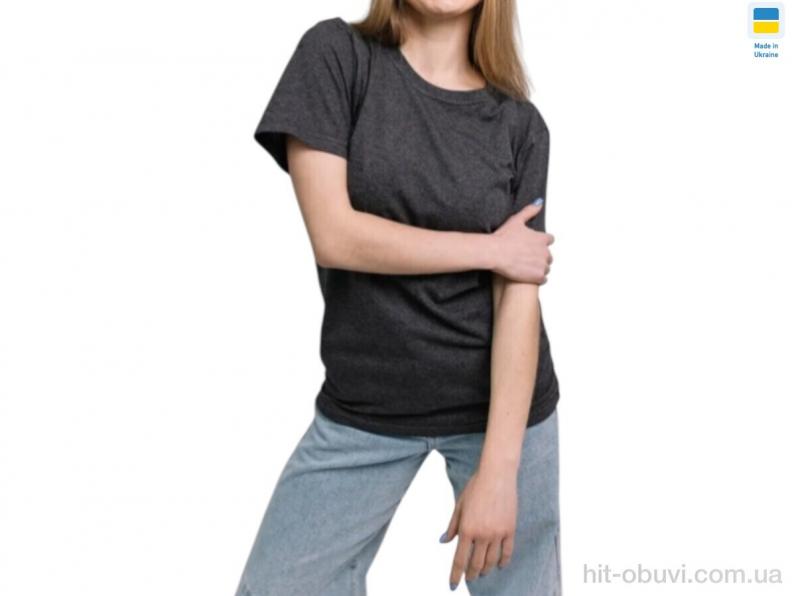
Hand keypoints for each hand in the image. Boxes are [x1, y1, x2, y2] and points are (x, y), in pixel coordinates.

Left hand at [441, 466, 518, 589]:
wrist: (497, 475)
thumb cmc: (475, 487)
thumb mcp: (459, 505)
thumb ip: (452, 526)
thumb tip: (444, 541)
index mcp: (467, 529)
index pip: (460, 559)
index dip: (455, 575)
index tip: (453, 585)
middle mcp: (482, 534)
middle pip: (476, 564)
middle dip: (471, 574)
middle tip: (468, 579)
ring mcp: (498, 533)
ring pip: (492, 561)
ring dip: (486, 570)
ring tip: (482, 573)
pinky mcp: (510, 529)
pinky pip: (507, 552)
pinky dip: (503, 562)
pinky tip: (500, 566)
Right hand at [491, 200, 553, 283]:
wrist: (494, 253)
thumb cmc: (503, 237)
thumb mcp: (516, 220)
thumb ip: (529, 211)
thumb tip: (539, 203)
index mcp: (542, 238)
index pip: (550, 240)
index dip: (541, 243)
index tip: (532, 246)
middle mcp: (545, 251)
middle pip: (548, 256)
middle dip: (540, 257)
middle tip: (526, 258)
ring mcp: (542, 265)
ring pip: (546, 268)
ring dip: (538, 268)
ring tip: (525, 267)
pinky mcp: (537, 276)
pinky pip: (543, 279)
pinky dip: (537, 278)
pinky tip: (527, 275)